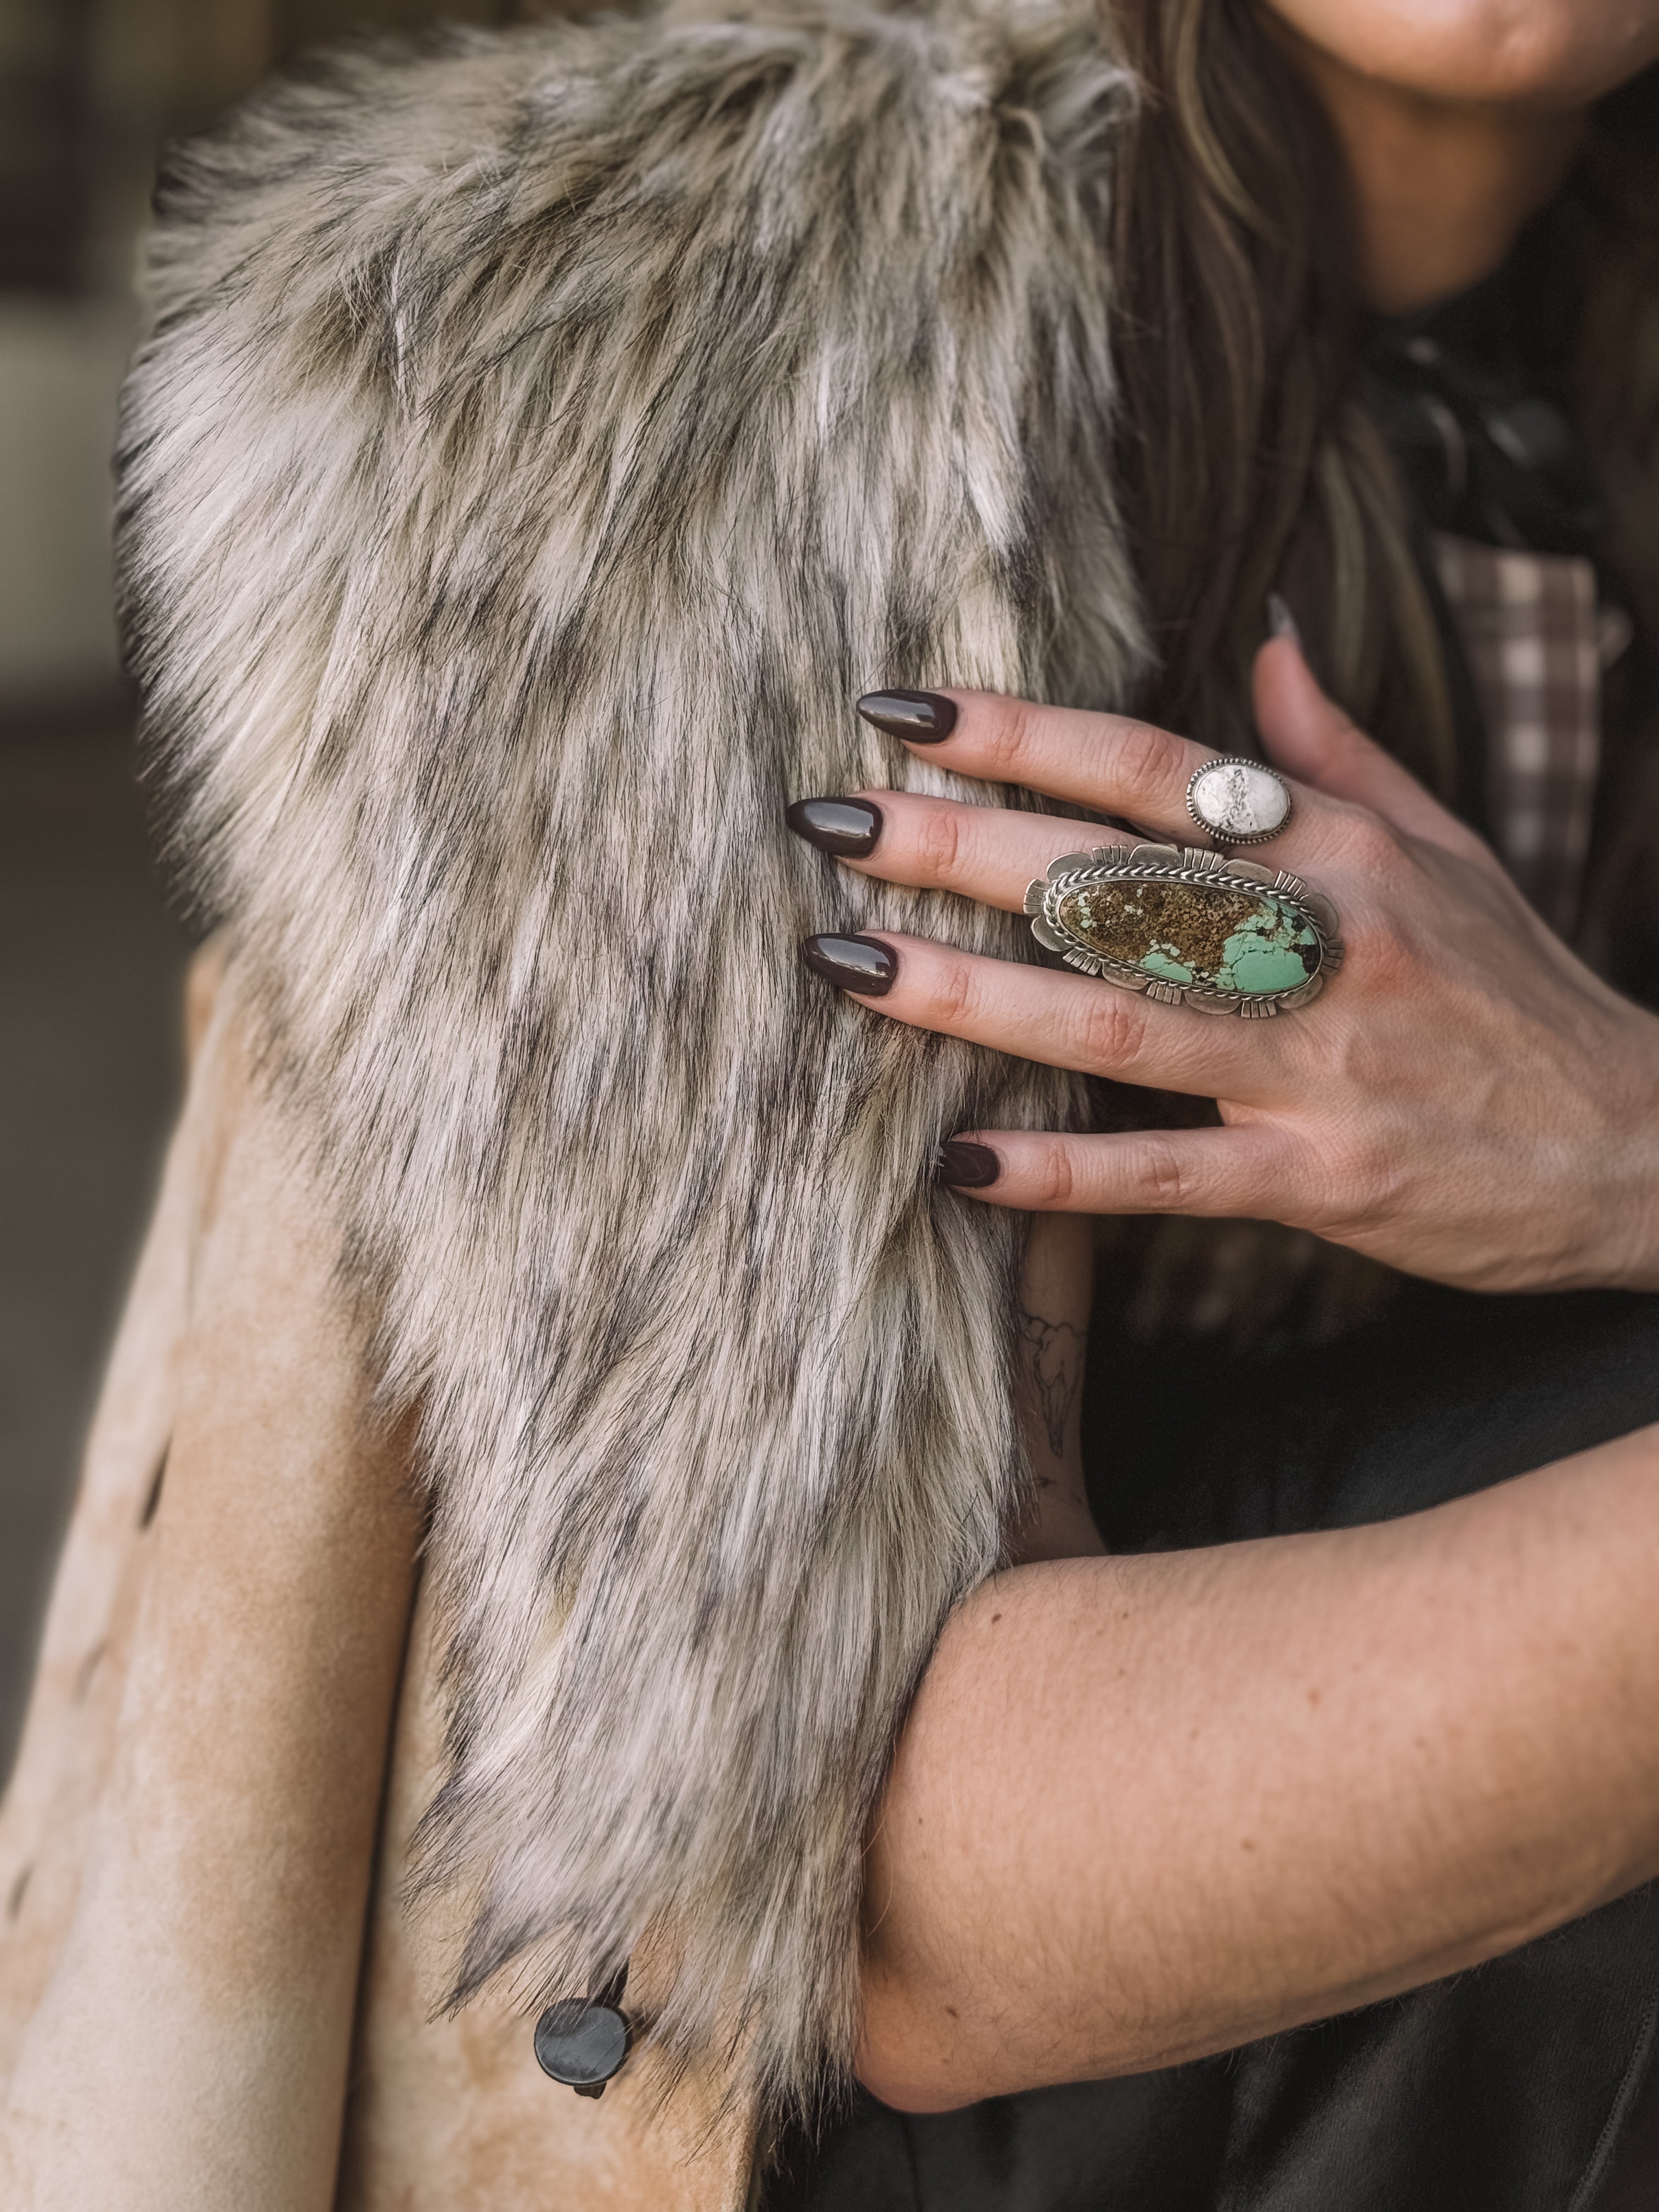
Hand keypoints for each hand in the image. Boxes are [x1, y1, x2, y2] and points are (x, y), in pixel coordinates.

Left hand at [794, 639, 1658, 1292]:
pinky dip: (1064, 1172)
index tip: (900, 710)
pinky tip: (957, 1165)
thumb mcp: (1448, 848)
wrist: (1638, 1147)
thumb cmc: (1519, 993)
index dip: (1022, 733)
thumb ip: (1339, 752)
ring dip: (974, 993)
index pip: (1154, 767)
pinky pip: (1171, 1173)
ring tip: (849, 964)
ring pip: (1122, 1016)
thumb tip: (1265, 642)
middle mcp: (1324, 938)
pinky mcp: (1324, 1180)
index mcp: (1342, 849)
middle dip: (959, 846)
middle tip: (829, 822)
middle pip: (1111, 878)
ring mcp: (1321, 1062)